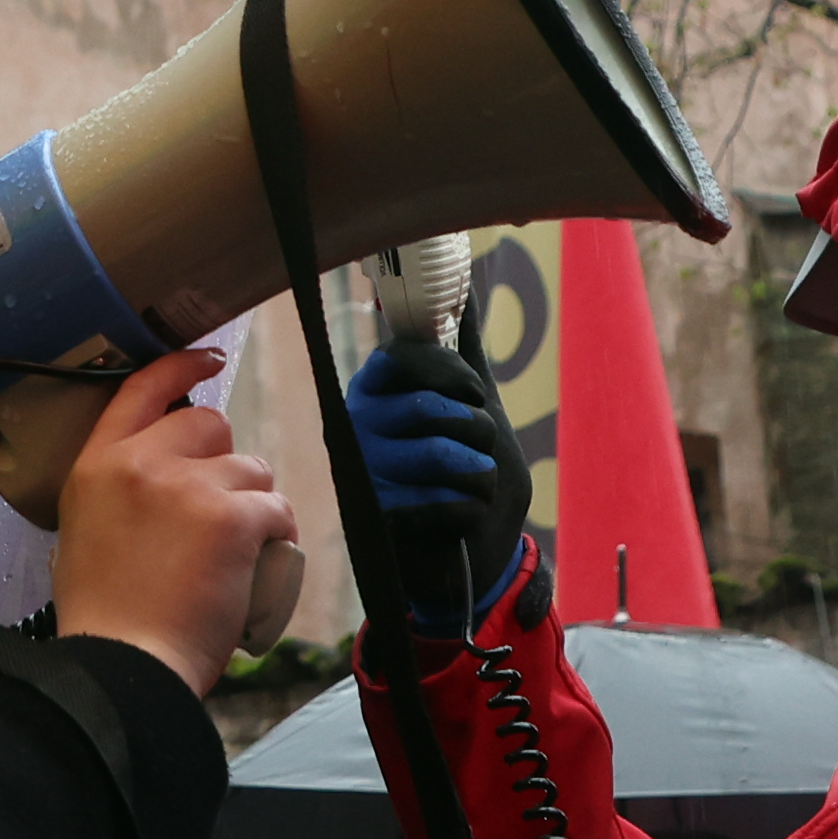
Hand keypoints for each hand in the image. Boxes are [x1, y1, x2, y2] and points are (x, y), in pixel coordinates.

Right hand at [50, 349, 293, 684]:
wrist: (124, 663)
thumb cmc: (106, 617)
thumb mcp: (84, 533)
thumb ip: (117, 492)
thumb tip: (155, 480)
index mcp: (96, 465)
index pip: (140, 389)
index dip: (179, 368)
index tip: (205, 360)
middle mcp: (140, 463)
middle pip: (210, 424)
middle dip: (225, 462)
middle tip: (221, 511)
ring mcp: (187, 487)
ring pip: (251, 467)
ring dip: (256, 503)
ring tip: (240, 552)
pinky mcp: (231, 517)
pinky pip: (274, 507)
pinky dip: (277, 537)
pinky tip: (261, 565)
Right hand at [343, 340, 531, 616]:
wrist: (470, 555)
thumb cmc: (467, 472)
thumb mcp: (474, 405)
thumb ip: (464, 350)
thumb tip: (466, 284)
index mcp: (373, 391)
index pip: (403, 356)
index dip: (451, 374)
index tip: (474, 395)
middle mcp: (356, 427)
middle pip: (430, 409)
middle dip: (478, 430)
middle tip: (480, 450)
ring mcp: (362, 475)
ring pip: (441, 457)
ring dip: (480, 475)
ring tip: (475, 485)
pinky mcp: (377, 522)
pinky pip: (443, 503)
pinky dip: (470, 511)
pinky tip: (461, 518)